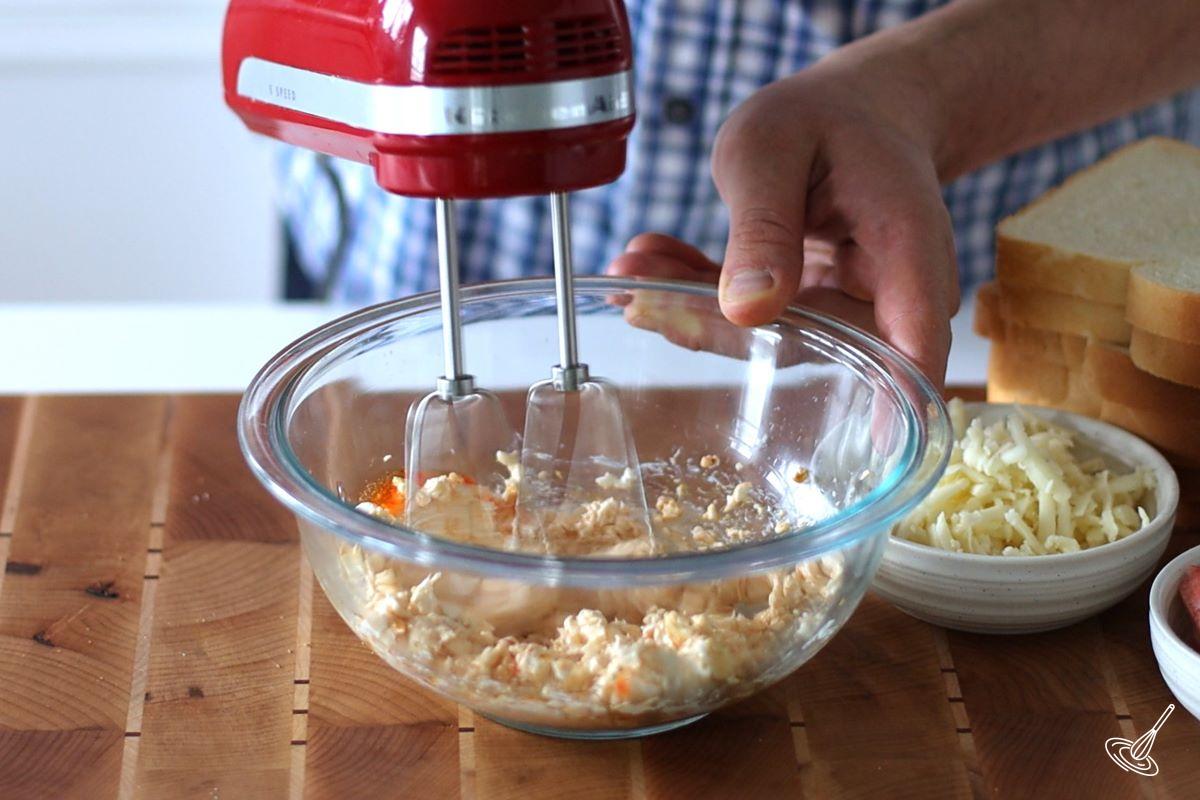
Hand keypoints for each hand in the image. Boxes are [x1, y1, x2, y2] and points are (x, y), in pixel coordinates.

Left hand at [607, 57, 958, 385]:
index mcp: (907, 248)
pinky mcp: (809, 313)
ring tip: (628, 268)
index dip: (889, 402)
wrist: (853, 114)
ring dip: (690, 308)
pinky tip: (644, 264)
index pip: (910, 345)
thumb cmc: (824, 119)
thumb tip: (749, 310)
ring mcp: (847, 310)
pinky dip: (693, 293)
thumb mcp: (775, 146)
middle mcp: (889, 294)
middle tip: (637, 298)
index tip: (854, 440)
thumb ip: (763, 224)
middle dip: (715, 328)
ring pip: (767, 336)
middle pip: (812, 343)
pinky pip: (749, 320)